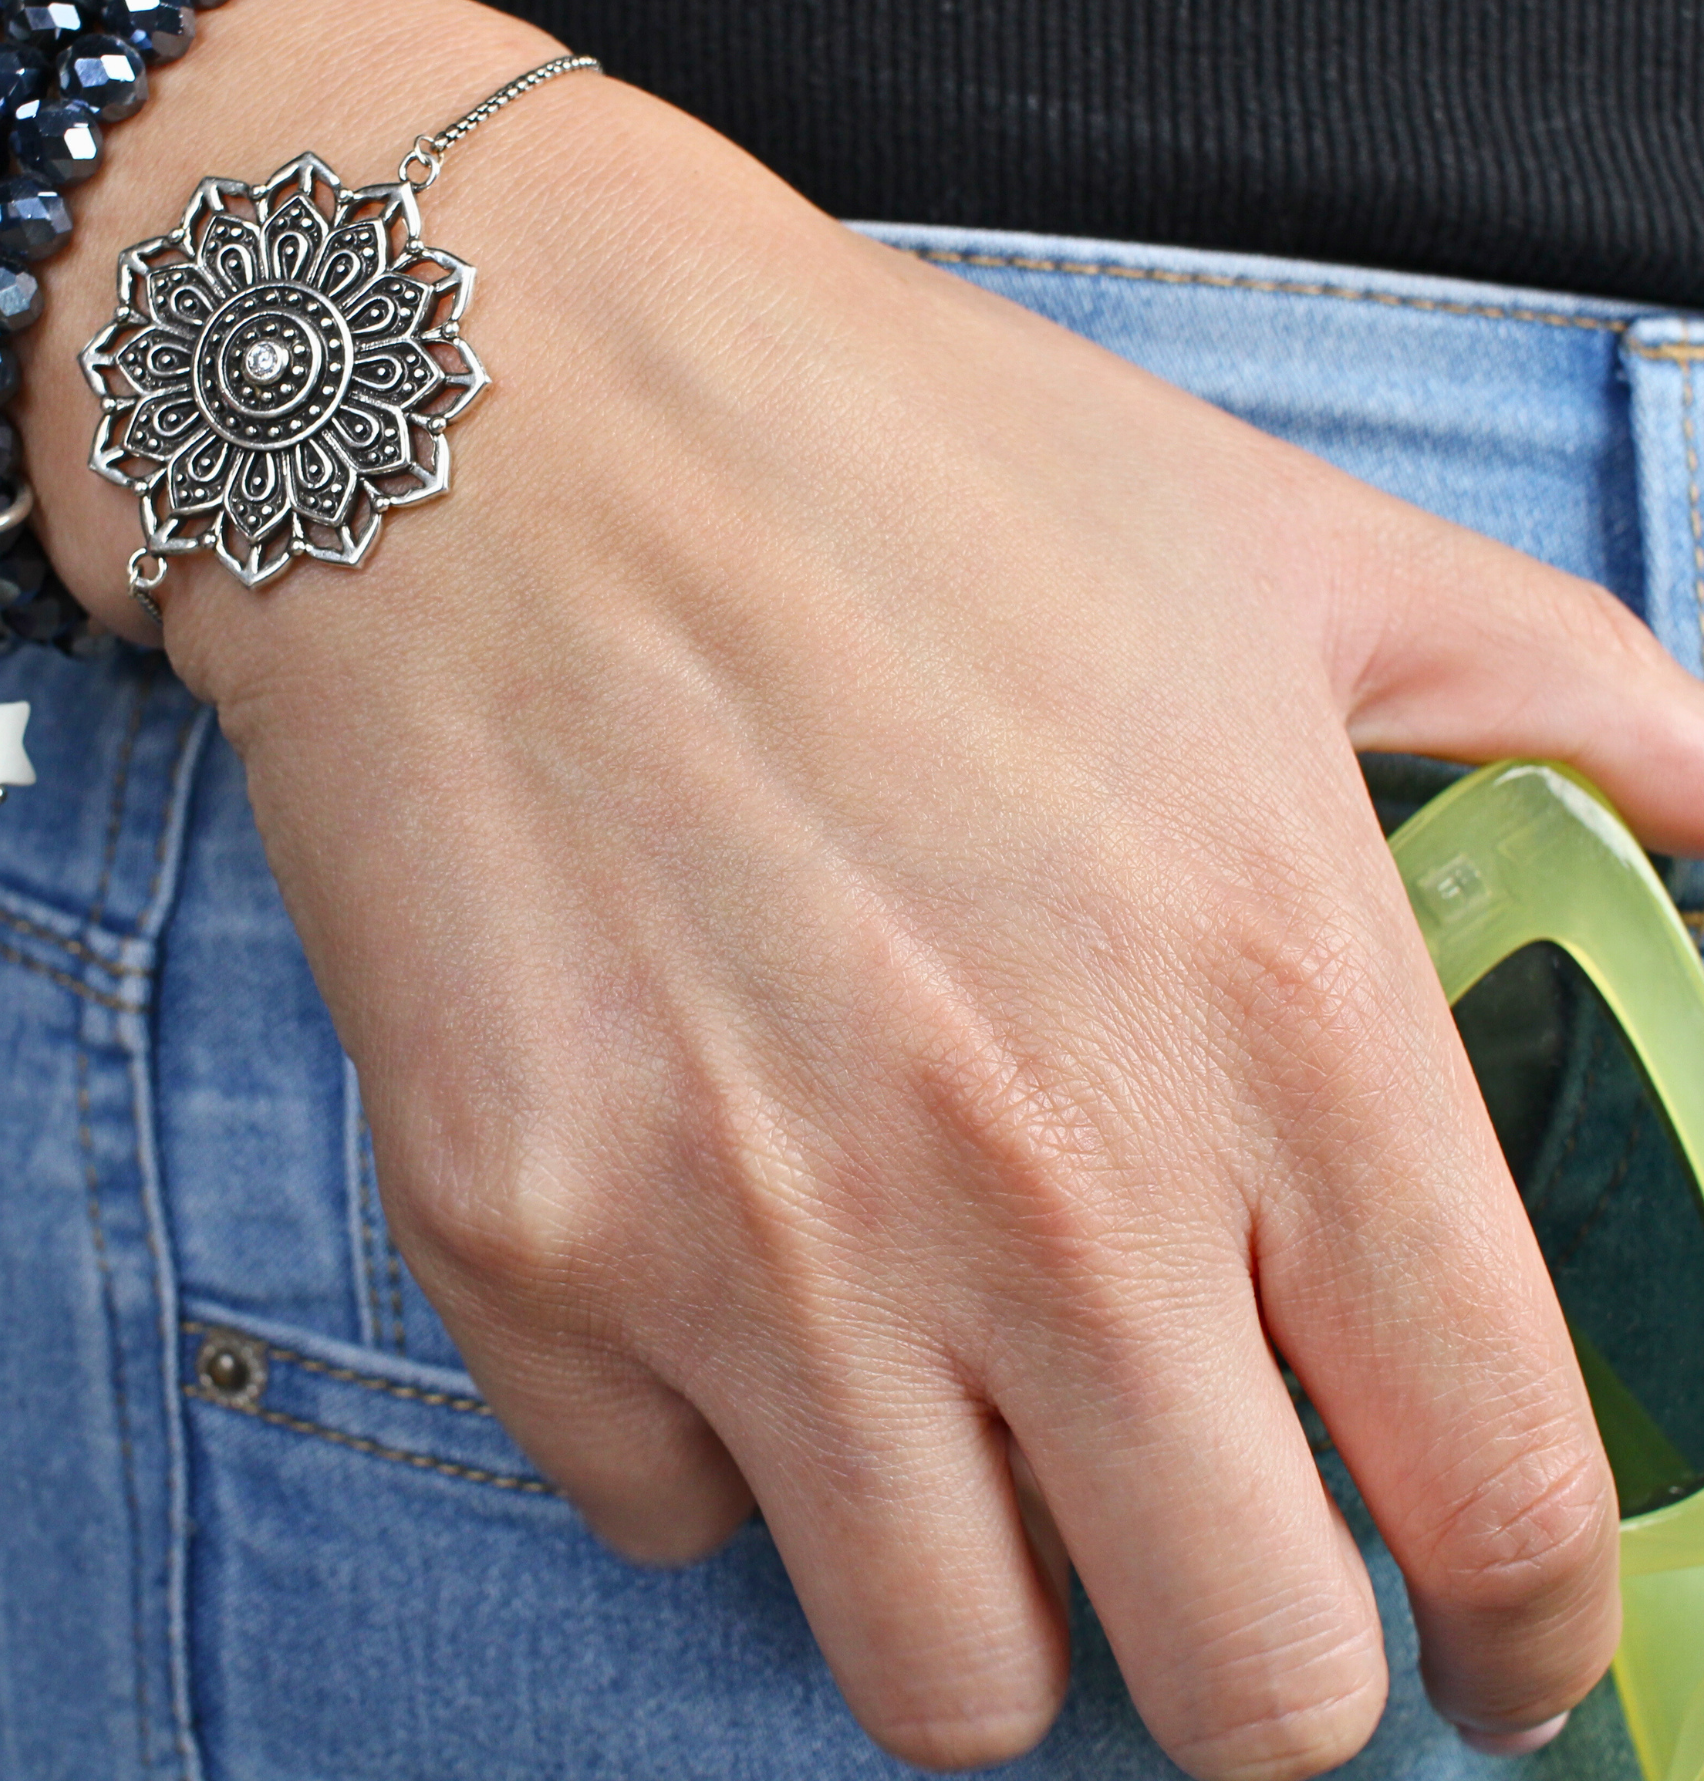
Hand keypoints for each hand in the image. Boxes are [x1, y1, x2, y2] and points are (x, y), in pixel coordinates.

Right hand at [27, 0, 1703, 1775]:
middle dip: (1259, 1659)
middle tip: (1202, 1531)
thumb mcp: (1275, 539)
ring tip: (952, 1423)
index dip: (1532, 1627)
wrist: (491, 406)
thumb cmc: (877, 457)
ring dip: (984, 1593)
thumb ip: (1567, 705)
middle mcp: (1029, 1174)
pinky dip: (718, 1446)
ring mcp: (747, 1236)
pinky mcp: (521, 1243)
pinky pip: (667, 1510)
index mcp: (1269, 1004)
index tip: (1490, 1645)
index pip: (1499, 1494)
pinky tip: (714, 1269)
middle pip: (1240, 1688)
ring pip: (943, 1679)